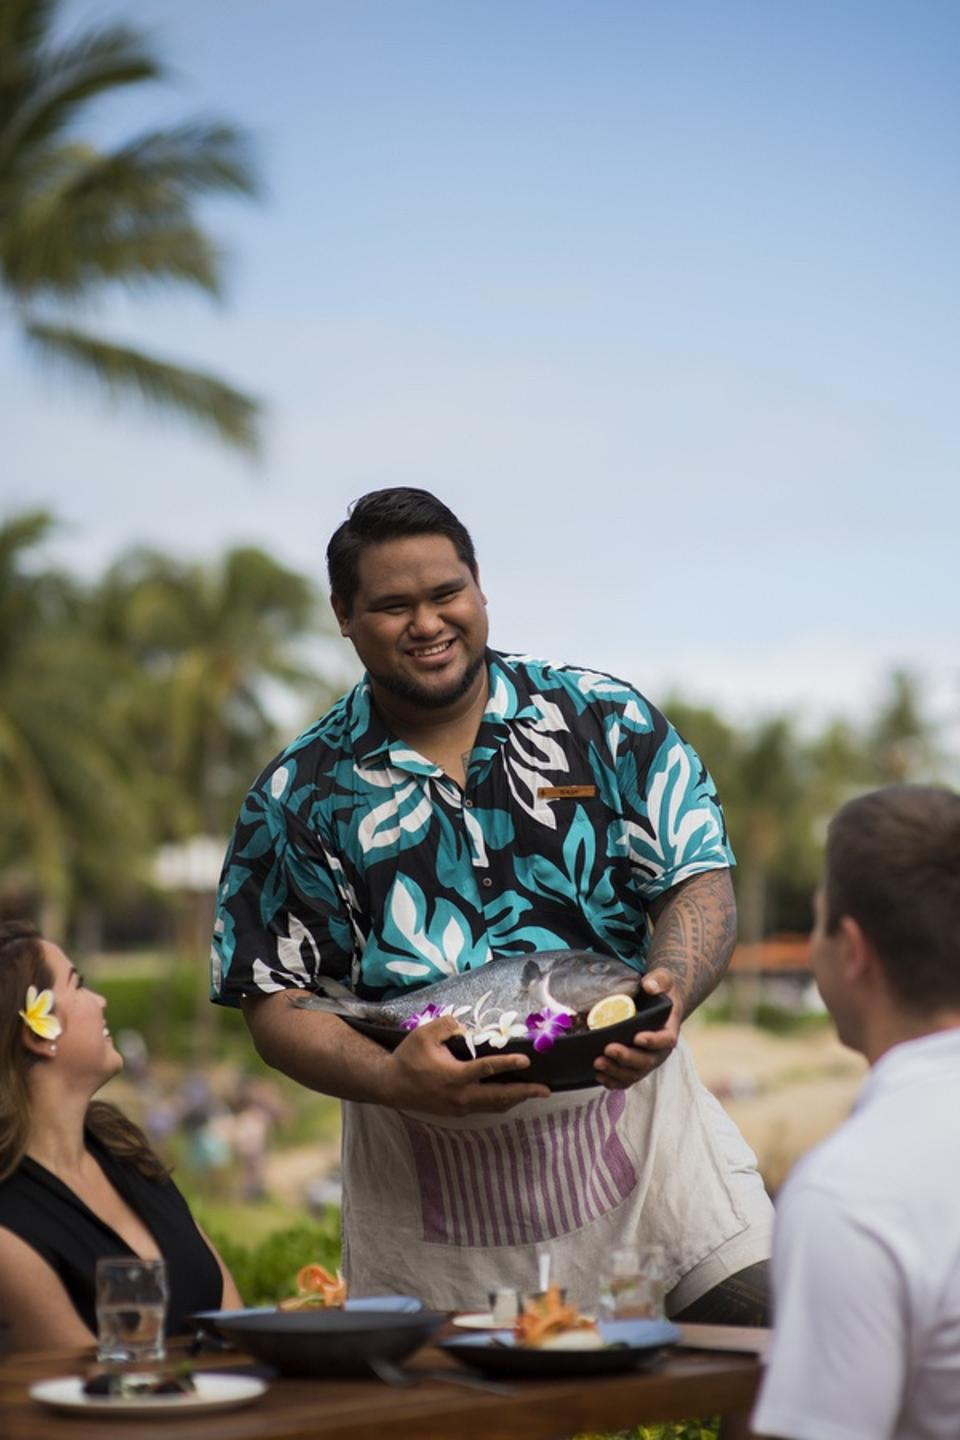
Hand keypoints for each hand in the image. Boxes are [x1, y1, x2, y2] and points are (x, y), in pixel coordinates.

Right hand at [385, 1015, 551, 1115]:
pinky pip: (485, 1109)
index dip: (508, 1064)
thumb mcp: (424, 1034)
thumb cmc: (409, 1058)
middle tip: (545, 1090)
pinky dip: (500, 1103)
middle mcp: (461, 1096)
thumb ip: (447, 1025)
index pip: (487, 1070)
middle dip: (524, 1092)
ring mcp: (460, 1107)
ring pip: (494, 1106)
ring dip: (515, 1099)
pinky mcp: (457, 1112)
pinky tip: (509, 1097)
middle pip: (499, 1096)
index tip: (527, 1060)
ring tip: (534, 1093)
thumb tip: (466, 1025)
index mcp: (454, 1076)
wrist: (391, 1085)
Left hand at [593, 968, 683, 1089]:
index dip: (653, 1041)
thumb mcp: (663, 979)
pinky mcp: (635, 1067)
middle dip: (627, 1057)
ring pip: (635, 1073)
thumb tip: (649, 986)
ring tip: (598, 1063)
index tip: (637, 1037)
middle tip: (608, 1049)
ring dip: (617, 1071)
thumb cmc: (660, 991)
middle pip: (647, 1061)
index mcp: (669, 1030)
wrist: (657, 1005)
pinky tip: (599, 1076)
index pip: (665, 1040)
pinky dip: (614, 1081)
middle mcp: (660, 1050)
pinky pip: (626, 1079)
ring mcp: (647, 1060)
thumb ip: (659, 980)